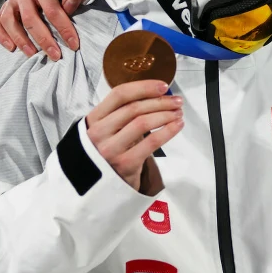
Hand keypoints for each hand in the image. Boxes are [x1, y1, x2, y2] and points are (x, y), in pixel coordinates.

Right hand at [0, 0, 90, 58]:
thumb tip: (68, 7)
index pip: (52, 9)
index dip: (64, 28)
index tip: (73, 44)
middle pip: (30, 18)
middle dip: (44, 39)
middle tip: (55, 55)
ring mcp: (10, 0)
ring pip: (10, 22)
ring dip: (21, 41)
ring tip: (33, 55)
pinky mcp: (2, 8)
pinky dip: (2, 36)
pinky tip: (12, 48)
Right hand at [84, 80, 182, 194]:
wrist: (100, 187)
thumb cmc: (108, 152)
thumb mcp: (107, 129)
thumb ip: (124, 113)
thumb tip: (158, 95)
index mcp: (93, 119)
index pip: (119, 95)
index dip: (143, 87)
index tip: (163, 86)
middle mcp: (98, 133)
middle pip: (134, 108)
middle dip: (160, 102)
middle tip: (177, 101)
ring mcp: (110, 149)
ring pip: (143, 123)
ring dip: (166, 114)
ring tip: (178, 113)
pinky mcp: (125, 164)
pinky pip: (152, 142)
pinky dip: (168, 131)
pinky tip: (177, 126)